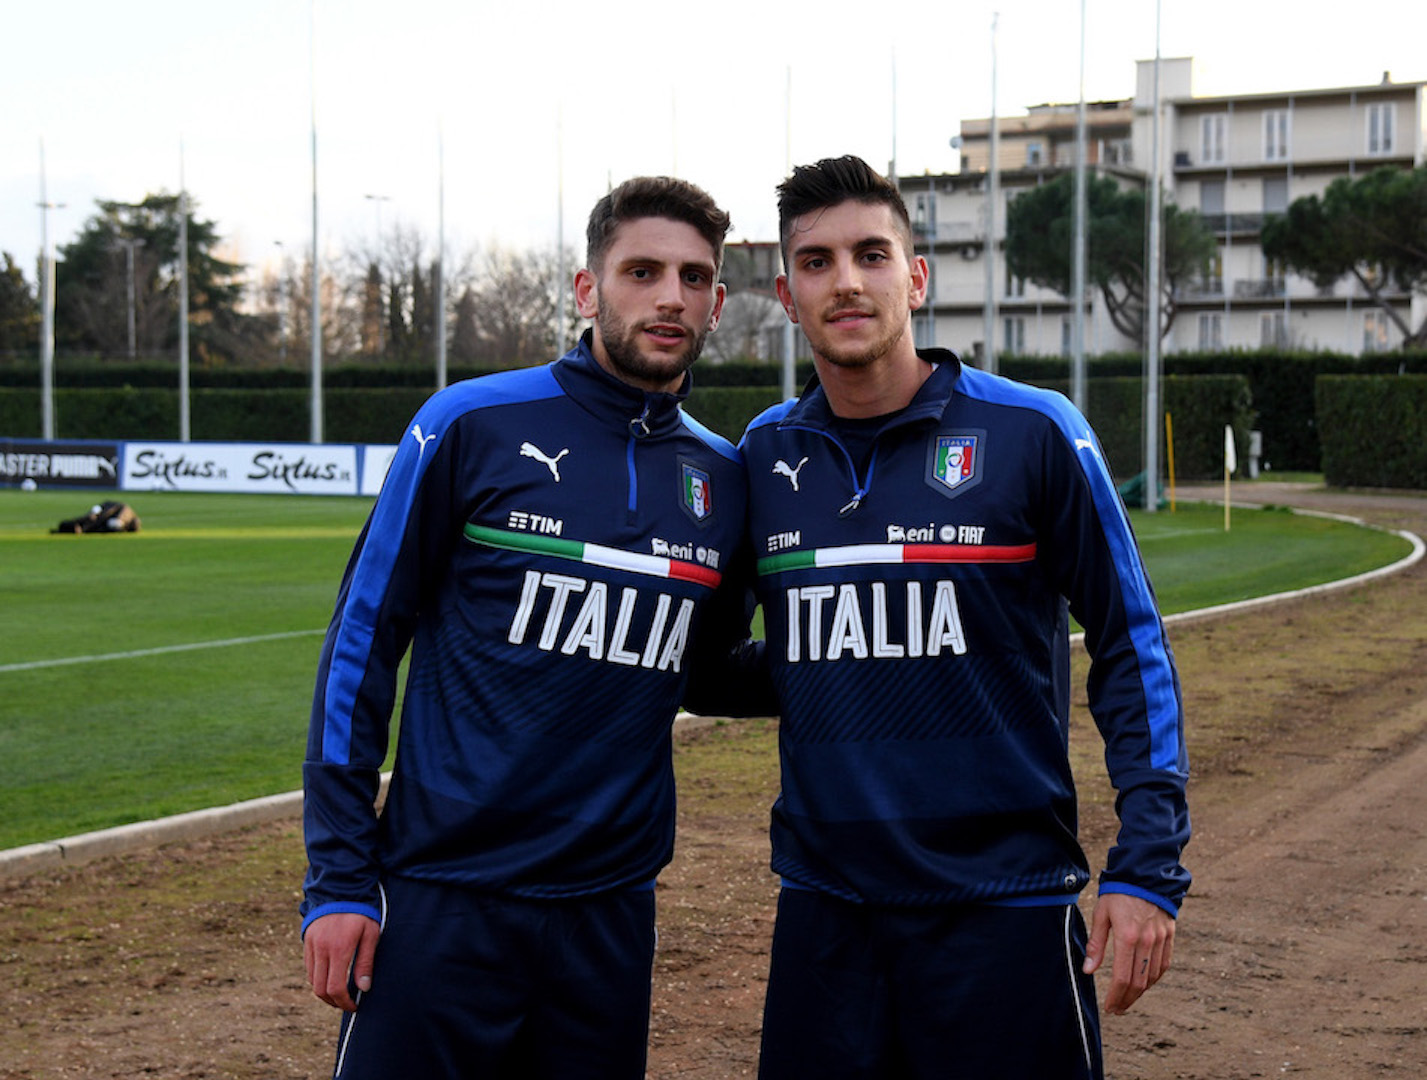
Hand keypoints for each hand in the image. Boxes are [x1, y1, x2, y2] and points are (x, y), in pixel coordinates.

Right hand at [304, 912, 380, 1011]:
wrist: (341, 889)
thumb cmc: (361, 912)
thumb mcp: (370, 934)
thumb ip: (365, 962)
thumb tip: (363, 988)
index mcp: (339, 949)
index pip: (335, 988)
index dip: (344, 1002)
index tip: (354, 1006)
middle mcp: (321, 949)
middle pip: (320, 989)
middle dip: (333, 1002)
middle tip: (346, 1004)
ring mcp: (311, 945)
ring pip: (312, 980)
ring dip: (324, 991)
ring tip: (339, 993)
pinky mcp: (307, 941)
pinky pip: (309, 967)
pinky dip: (318, 978)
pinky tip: (331, 977)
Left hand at [1082, 892, 1174, 1014]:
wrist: (1146, 873)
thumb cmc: (1118, 892)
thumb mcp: (1101, 914)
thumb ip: (1097, 944)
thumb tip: (1088, 970)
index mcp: (1128, 936)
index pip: (1123, 977)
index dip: (1116, 996)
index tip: (1109, 1007)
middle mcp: (1147, 941)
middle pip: (1139, 982)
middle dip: (1127, 1000)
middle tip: (1117, 1009)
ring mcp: (1161, 940)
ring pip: (1153, 976)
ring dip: (1140, 992)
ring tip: (1127, 999)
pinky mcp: (1169, 936)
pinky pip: (1163, 964)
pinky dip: (1154, 978)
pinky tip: (1144, 983)